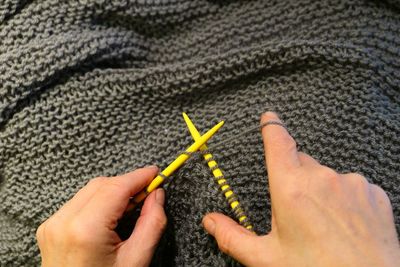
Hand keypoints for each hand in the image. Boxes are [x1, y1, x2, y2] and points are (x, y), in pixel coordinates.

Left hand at [36, 166, 166, 266]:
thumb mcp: (136, 261)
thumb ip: (151, 223)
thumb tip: (157, 196)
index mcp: (85, 230)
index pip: (116, 187)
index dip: (139, 177)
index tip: (156, 173)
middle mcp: (63, 222)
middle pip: (102, 184)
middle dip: (128, 184)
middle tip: (149, 192)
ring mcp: (53, 224)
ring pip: (90, 190)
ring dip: (114, 192)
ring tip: (132, 206)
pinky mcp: (50, 228)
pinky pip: (79, 202)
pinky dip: (100, 201)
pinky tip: (113, 214)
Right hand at [202, 112, 399, 266]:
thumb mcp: (267, 257)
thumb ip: (233, 236)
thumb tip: (210, 221)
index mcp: (291, 188)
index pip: (278, 142)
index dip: (271, 126)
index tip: (269, 117)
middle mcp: (321, 178)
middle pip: (302, 163)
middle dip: (295, 179)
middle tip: (297, 212)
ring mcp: (350, 183)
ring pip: (327, 177)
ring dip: (321, 192)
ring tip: (324, 225)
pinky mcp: (373, 193)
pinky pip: (352, 187)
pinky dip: (345, 199)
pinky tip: (346, 225)